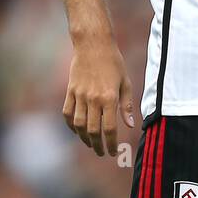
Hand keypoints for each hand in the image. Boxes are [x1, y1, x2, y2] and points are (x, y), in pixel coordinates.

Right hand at [62, 34, 134, 156]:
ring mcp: (79, 95)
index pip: (109, 129)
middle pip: (93, 130)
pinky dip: (71, 125)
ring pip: (78, 125)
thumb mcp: (125, 83)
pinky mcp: (70, 91)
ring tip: (90, 144)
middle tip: (102, 152)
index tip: (113, 152)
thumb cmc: (113, 62)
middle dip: (97, 146)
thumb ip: (127, 106)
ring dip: (84, 138)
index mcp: (109, 98)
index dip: (111, 144)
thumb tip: (131, 125)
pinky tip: (77, 130)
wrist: (93, 44)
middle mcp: (93, 99)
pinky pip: (67, 113)